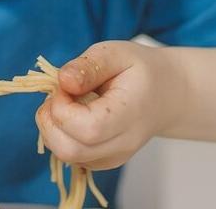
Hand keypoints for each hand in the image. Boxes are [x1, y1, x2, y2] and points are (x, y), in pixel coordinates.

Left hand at [36, 40, 188, 169]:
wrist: (166, 94)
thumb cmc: (140, 71)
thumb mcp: (116, 53)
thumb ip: (89, 66)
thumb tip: (62, 80)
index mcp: (129, 116)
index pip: (87, 129)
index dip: (62, 107)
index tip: (65, 84)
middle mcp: (122, 145)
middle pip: (70, 151)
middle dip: (50, 120)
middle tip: (60, 94)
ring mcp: (113, 158)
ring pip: (66, 156)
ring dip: (52, 127)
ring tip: (68, 101)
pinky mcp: (102, 161)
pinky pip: (70, 156)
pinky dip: (60, 135)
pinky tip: (74, 114)